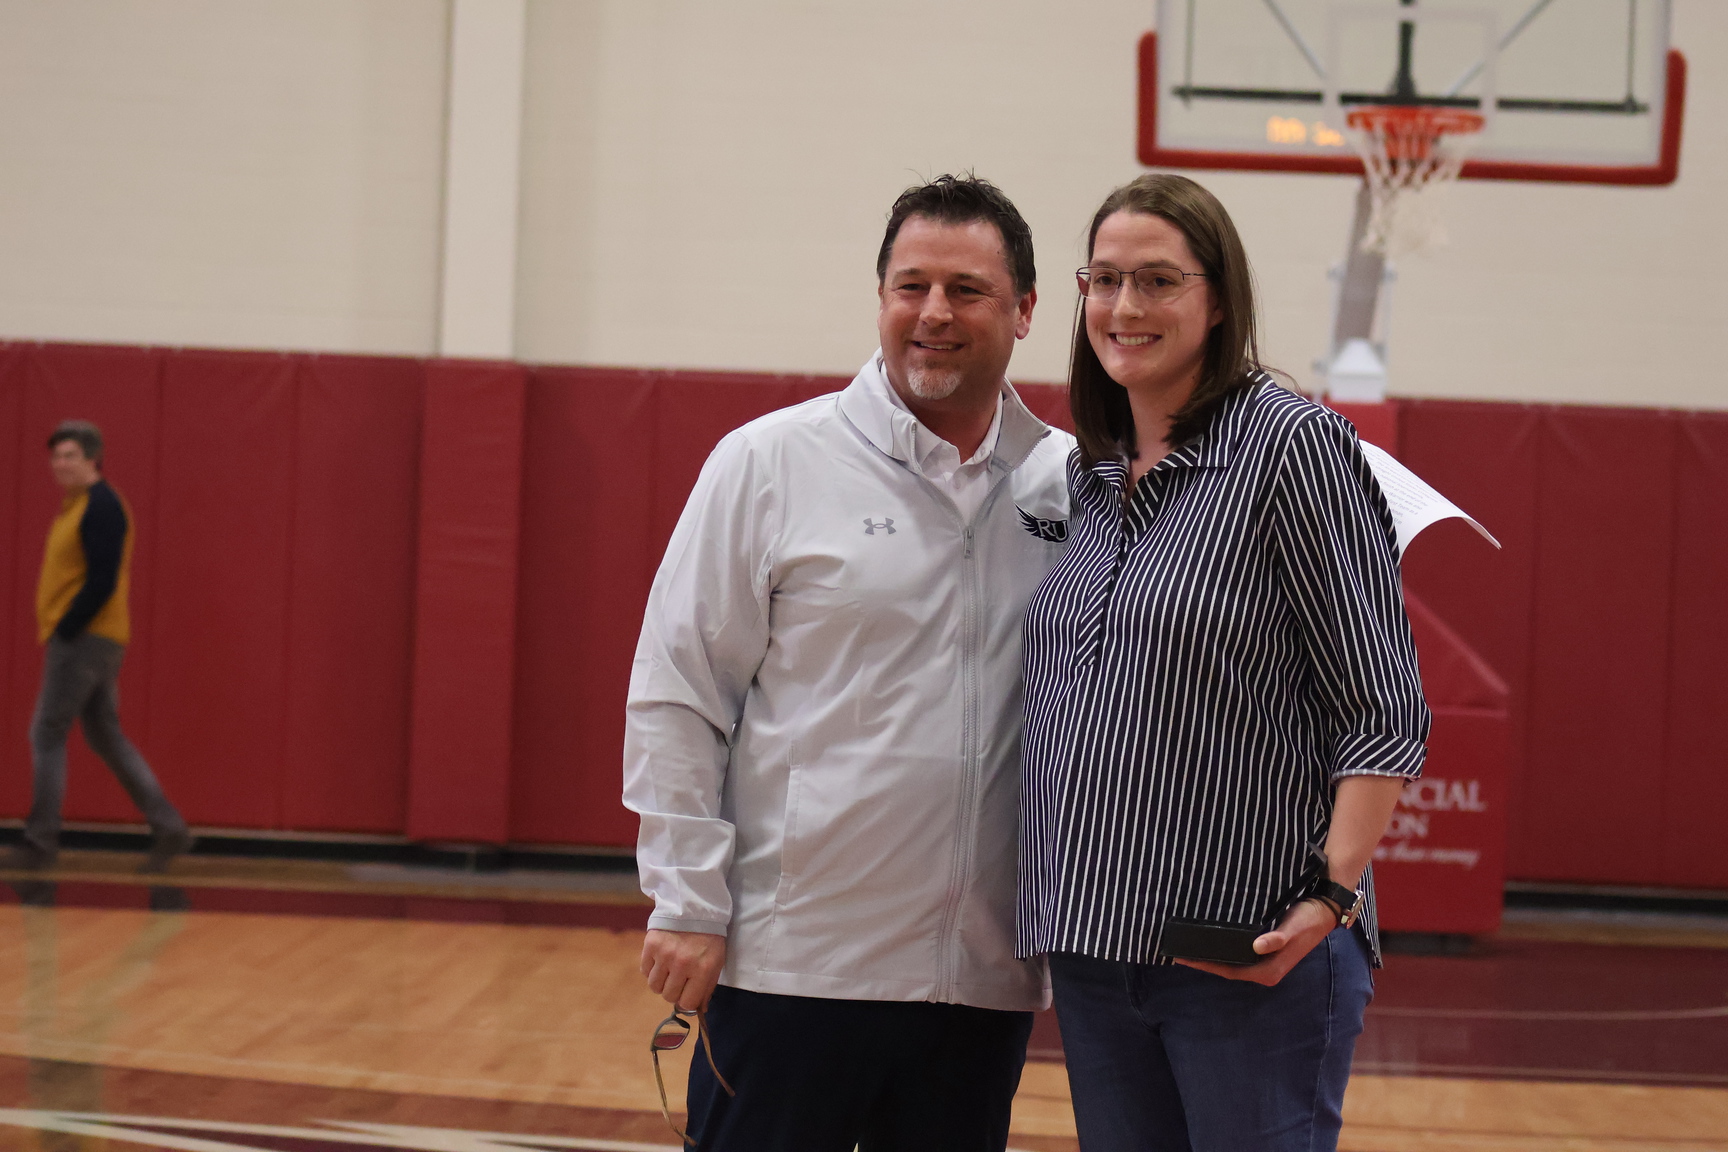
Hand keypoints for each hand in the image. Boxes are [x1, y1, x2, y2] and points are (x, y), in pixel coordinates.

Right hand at [641, 929, 727, 1009]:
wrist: (694, 907)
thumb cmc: (708, 937)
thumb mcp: (717, 961)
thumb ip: (708, 987)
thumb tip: (700, 1010)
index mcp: (703, 969)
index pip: (687, 1003)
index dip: (687, 1001)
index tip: (687, 993)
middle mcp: (682, 964)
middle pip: (669, 996)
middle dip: (674, 991)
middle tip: (678, 979)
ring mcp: (665, 954)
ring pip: (654, 986)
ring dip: (661, 982)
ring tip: (668, 970)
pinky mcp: (651, 945)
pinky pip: (645, 971)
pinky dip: (651, 969)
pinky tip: (660, 960)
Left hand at [1174, 899, 1336, 986]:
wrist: (1323, 909)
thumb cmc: (1307, 920)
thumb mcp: (1293, 928)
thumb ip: (1277, 938)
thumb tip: (1257, 947)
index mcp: (1268, 971)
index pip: (1229, 971)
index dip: (1206, 965)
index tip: (1184, 957)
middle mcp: (1265, 970)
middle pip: (1227, 969)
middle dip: (1204, 962)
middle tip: (1179, 951)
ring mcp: (1265, 961)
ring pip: (1232, 962)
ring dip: (1213, 956)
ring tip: (1190, 945)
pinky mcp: (1265, 951)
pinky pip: (1238, 953)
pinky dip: (1223, 948)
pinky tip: (1211, 939)